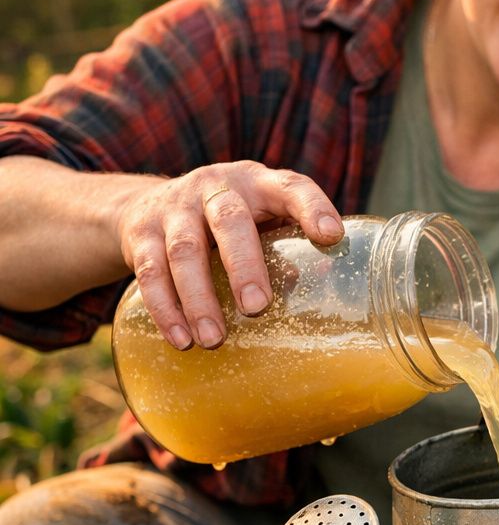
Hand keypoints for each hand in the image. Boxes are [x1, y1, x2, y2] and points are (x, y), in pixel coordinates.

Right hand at [114, 160, 343, 349]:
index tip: (331, 235)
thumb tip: (329, 285)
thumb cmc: (228, 220)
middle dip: (244, 266)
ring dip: (200, 300)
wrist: (146, 204)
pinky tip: (181, 339)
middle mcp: (215, 188)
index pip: (291, 188)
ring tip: (215, 340)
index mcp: (258, 184)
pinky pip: (150, 272)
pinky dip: (165, 309)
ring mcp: (174, 208)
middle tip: (256, 308)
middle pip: (230, 221)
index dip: (312, 207)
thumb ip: (289, 245)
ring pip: (185, 252)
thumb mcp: (260, 219)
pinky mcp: (141, 233)